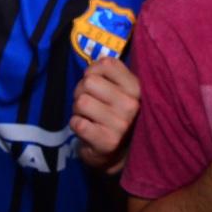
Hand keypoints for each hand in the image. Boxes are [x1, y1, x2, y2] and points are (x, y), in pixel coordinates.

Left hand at [70, 56, 140, 170]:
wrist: (117, 152)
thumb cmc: (113, 113)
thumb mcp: (120, 90)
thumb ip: (110, 73)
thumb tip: (95, 59)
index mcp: (136, 88)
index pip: (107, 64)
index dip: (93, 70)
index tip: (96, 81)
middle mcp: (131, 105)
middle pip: (89, 82)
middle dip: (81, 90)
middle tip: (89, 102)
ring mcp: (120, 125)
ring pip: (81, 102)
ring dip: (78, 109)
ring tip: (88, 115)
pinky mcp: (106, 142)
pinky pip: (77, 123)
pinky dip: (75, 124)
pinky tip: (86, 128)